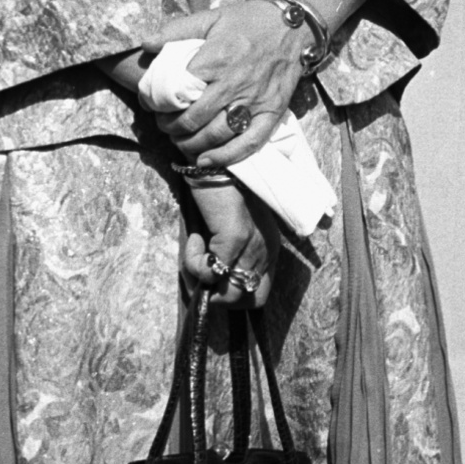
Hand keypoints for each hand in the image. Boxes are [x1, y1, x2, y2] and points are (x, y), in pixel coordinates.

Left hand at [142, 0, 304, 171]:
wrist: (293, 23)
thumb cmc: (249, 20)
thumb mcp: (211, 17)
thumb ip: (177, 30)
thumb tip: (146, 45)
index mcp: (216, 60)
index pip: (177, 93)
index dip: (158, 104)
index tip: (151, 106)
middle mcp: (235, 84)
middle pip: (193, 119)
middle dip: (171, 128)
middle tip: (164, 125)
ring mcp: (256, 100)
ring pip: (217, 135)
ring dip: (192, 144)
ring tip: (181, 140)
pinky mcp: (273, 110)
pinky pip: (250, 142)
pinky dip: (227, 156)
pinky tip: (206, 161)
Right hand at [179, 174, 272, 300]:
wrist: (217, 162)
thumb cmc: (220, 194)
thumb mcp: (231, 229)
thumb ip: (229, 253)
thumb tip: (208, 279)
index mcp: (269, 250)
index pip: (259, 296)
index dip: (233, 295)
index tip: (213, 277)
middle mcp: (266, 251)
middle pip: (244, 300)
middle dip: (216, 294)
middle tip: (199, 268)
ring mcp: (254, 245)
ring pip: (226, 294)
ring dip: (203, 280)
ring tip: (196, 252)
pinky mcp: (236, 237)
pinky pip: (210, 270)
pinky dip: (195, 261)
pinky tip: (196, 237)